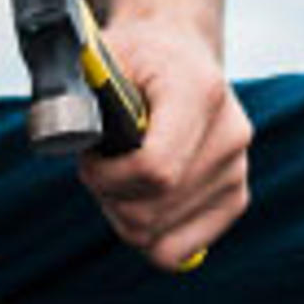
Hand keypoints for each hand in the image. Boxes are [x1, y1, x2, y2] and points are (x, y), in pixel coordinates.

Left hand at [77, 15, 250, 272]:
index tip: (89, 159)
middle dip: (108, 197)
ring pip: (159, 238)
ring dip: (124, 215)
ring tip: (119, 177)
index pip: (155, 170)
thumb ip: (82, 97)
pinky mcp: (235, 198)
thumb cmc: (134, 58)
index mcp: (199, 92)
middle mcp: (230, 134)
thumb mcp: (101, 60)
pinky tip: (140, 199)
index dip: (106, 177)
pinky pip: (179, 251)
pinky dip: (148, 236)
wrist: (178, 51)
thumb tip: (66, 136)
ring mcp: (237, 169)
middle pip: (151, 210)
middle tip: (98, 167)